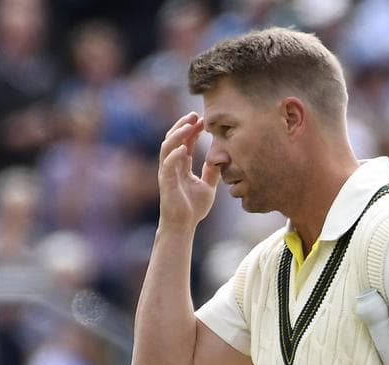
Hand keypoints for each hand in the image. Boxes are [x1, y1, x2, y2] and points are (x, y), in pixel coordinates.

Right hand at [157, 112, 219, 231]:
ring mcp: (167, 173)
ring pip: (167, 147)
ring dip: (177, 135)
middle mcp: (172, 165)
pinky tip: (183, 148)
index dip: (193, 129)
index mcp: (182, 165)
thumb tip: (222, 159)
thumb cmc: (193, 208)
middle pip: (174, 138)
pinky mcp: (165, 183)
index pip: (186, 141)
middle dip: (183, 125)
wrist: (184, 226)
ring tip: (188, 126)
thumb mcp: (208, 186)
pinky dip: (174, 155)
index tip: (204, 119)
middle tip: (195, 115)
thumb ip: (213, 172)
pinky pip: (167, 165)